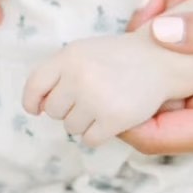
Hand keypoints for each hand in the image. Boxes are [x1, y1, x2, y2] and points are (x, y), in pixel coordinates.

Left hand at [22, 32, 183, 147]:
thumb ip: (57, 72)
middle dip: (67, 109)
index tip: (37, 108)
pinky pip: (89, 140)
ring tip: (105, 103)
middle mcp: (80, 76)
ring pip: (70, 128)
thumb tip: (36, 107)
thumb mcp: (83, 52)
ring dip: (85, 122)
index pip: (34, 86)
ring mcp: (96, 98)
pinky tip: (111, 117)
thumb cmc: (117, 59)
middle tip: (90, 96)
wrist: (160, 60)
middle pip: (53, 111)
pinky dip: (98, 134)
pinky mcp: (113, 119)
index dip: (32, 101)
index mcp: (69, 56)